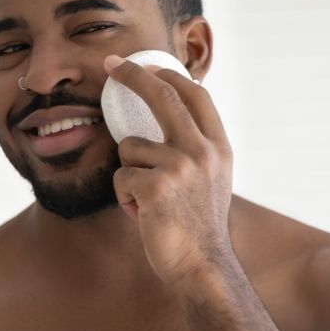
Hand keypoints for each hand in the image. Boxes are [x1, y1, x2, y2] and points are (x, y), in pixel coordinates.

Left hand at [103, 54, 234, 290]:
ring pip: (130, 148)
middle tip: (110, 64)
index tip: (146, 64)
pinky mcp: (155, 186)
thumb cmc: (199, 225)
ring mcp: (180, 167)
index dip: (168, 75)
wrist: (202, 266)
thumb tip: (170, 113)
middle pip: (163, 96)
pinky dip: (125, 197)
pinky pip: (121, 177)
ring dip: (130, 173)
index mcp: (219, 147)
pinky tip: (143, 214)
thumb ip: (197, 147)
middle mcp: (203, 151)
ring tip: (148, 200)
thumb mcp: (213, 178)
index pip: (195, 95)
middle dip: (133, 75)